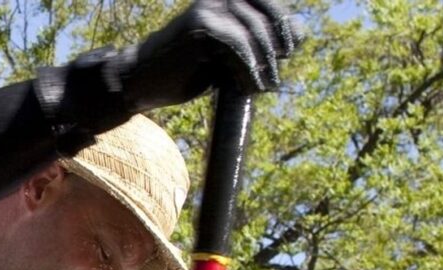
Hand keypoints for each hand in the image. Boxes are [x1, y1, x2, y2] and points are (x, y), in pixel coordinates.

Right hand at [117, 0, 297, 112]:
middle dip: (278, 46)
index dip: (284, 26)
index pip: (270, 4)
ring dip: (264, 63)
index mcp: (224, 0)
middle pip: (268, 15)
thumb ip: (259, 41)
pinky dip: (248, 69)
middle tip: (274, 76)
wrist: (142, 81)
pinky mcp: (201, 27)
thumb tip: (300, 31)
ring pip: (255, 32)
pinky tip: (249, 87)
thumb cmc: (185, 69)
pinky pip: (238, 46)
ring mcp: (208, 9)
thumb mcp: (228, 54)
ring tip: (262, 86)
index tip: (287, 52)